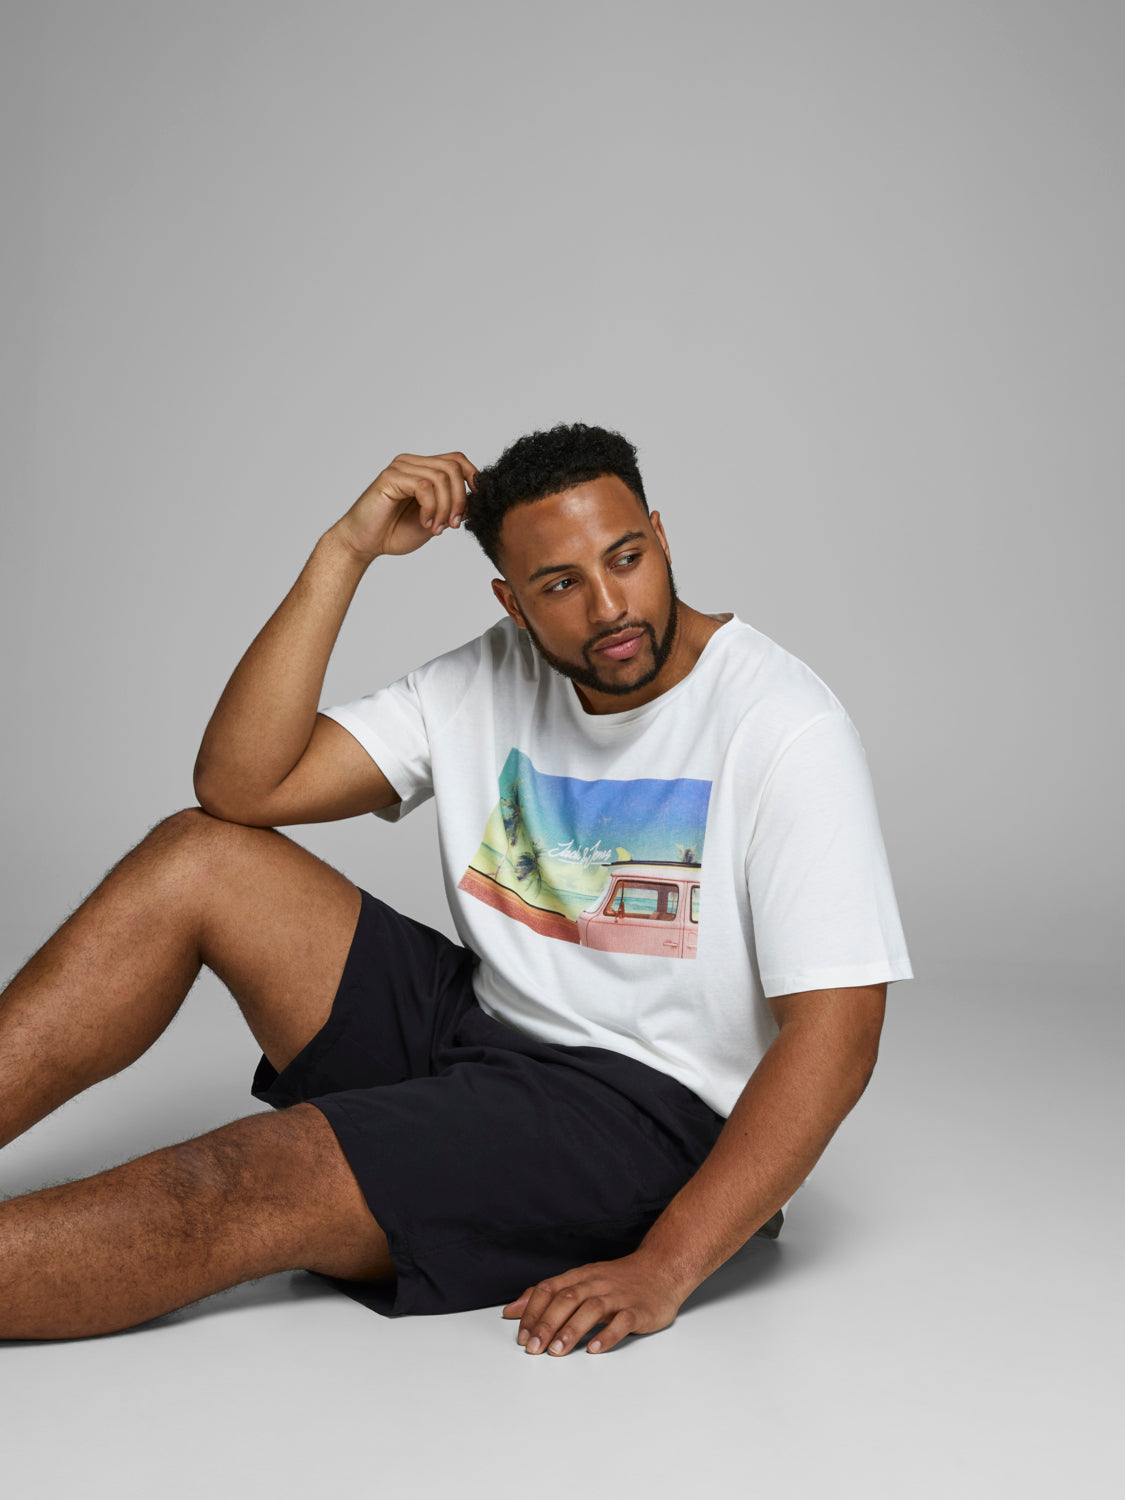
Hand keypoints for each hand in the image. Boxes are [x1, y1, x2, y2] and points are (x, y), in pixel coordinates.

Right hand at [332, 451, 478, 560]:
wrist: (364, 543)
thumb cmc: (394, 532)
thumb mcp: (434, 520)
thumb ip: (451, 507)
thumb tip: (473, 501)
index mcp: (422, 469)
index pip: (457, 460)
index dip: (472, 478)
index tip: (473, 505)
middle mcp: (412, 463)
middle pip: (453, 467)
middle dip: (459, 499)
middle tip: (453, 524)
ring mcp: (400, 468)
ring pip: (440, 478)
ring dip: (445, 508)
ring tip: (437, 528)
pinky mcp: (390, 478)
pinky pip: (423, 486)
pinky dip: (431, 508)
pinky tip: (425, 523)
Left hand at [501, 1250, 689, 1356]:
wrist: (661, 1270)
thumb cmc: (617, 1280)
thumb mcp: (581, 1280)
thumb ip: (547, 1295)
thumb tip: (511, 1310)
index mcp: (581, 1276)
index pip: (550, 1288)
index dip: (533, 1311)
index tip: (522, 1336)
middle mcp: (597, 1283)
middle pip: (567, 1298)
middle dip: (547, 1324)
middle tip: (534, 1348)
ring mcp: (618, 1296)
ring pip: (592, 1309)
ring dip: (572, 1330)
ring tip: (557, 1351)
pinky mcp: (638, 1310)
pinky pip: (622, 1321)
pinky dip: (607, 1335)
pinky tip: (594, 1348)